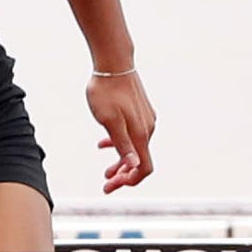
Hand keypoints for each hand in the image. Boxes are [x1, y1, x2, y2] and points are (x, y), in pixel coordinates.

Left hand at [91, 66, 155, 193]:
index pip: (143, 168)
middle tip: (105, 183)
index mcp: (140, 134)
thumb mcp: (109, 121)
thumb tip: (133, 166)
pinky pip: (132, 135)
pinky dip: (120, 145)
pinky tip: (104, 144)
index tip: (111, 186)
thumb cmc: (106, 92)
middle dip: (123, 175)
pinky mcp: (140, 112)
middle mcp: (148, 129)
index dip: (129, 181)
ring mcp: (145, 120)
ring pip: (136, 148)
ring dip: (122, 162)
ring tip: (106, 171)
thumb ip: (121, 144)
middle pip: (139, 160)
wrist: (113, 64)